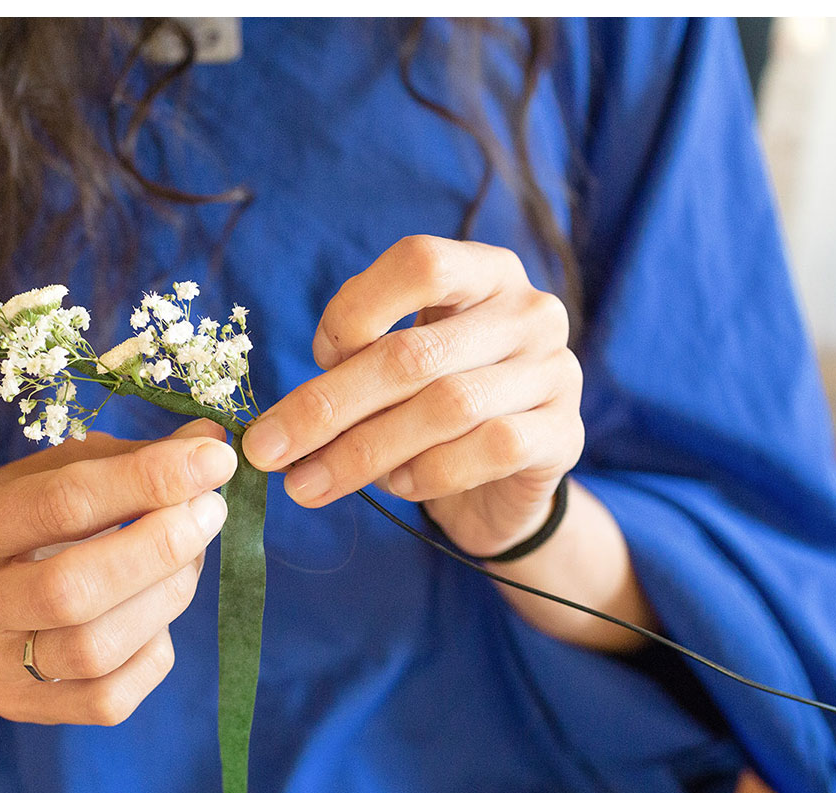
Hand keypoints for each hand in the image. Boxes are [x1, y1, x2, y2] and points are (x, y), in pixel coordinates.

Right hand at [0, 420, 234, 724]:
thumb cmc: (16, 524)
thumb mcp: (47, 475)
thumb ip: (124, 459)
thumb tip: (209, 443)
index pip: (61, 503)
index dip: (148, 479)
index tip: (213, 459)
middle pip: (72, 588)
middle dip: (159, 546)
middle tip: (211, 511)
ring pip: (93, 649)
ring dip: (165, 597)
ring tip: (191, 558)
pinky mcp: (19, 708)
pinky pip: (109, 698)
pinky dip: (153, 653)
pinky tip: (158, 616)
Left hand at [240, 235, 582, 558]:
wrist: (505, 482)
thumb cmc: (433, 410)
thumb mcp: (394, 369)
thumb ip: (354, 364)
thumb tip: (282, 419)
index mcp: (484, 272)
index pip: (419, 263)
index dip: (354, 310)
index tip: (315, 358)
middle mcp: (529, 311)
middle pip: (415, 352)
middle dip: (328, 407)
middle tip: (268, 451)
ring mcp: (555, 372)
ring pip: (447, 406)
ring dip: (364, 452)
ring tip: (309, 484)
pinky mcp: (566, 435)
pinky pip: (490, 450)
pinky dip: (430, 472)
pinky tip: (397, 486)